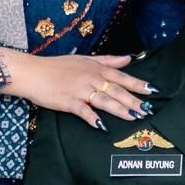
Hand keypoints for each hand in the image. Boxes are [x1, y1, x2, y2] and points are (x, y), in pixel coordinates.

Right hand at [0, 48, 156, 127]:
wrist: (33, 72)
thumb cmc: (57, 66)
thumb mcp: (84, 59)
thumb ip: (108, 60)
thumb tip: (128, 58)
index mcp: (95, 68)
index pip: (121, 76)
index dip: (137, 83)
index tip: (152, 90)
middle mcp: (90, 78)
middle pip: (116, 90)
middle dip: (133, 100)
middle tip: (148, 109)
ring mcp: (80, 90)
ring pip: (104, 100)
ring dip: (120, 109)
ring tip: (133, 117)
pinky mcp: (68, 101)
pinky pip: (83, 111)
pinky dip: (93, 119)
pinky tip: (102, 126)